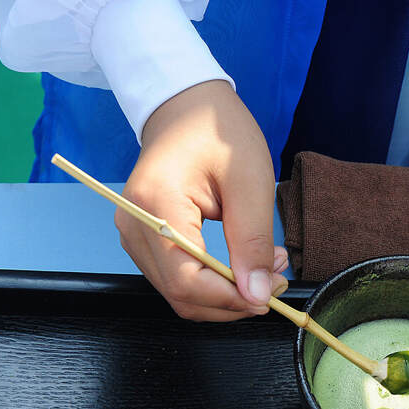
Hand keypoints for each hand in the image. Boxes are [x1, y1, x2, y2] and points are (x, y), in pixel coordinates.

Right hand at [117, 80, 288, 320]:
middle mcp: (134, 224)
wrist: (186, 108)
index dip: (230, 299)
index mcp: (157, 204)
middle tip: (274, 282)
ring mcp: (134, 233)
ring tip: (264, 269)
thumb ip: (252, 242)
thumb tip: (256, 295)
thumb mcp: (250, 182)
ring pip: (179, 292)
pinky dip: (211, 282)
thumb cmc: (218, 132)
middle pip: (180, 294)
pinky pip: (177, 277)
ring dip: (224, 294)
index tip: (269, 295)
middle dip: (232, 300)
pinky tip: (241, 264)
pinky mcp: (143, 238)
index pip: (186, 280)